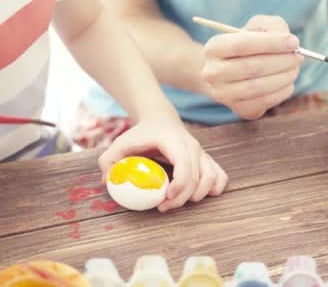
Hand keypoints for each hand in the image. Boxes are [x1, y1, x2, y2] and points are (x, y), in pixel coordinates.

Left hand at [98, 112, 227, 212]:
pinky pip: (220, 175)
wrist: (161, 120)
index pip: (184, 165)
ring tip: (179, 202)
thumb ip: (109, 160)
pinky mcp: (207, 159)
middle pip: (198, 177)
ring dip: (199, 195)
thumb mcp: (120, 143)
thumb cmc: (141, 134)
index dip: (179, 186)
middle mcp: (192, 146)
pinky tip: (201, 196)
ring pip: (212, 177)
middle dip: (183, 198)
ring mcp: (202, 153)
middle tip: (164, 207)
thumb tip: (107, 182)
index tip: (164, 199)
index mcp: (174, 141)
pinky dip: (216, 188)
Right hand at [201, 15, 302, 119]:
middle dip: (280, 61)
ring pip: (257, 87)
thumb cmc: (251, 44)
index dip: (270, 43)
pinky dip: (281, 91)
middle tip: (298, 57)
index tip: (294, 42)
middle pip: (250, 68)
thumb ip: (273, 27)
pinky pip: (263, 102)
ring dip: (283, 77)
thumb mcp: (258, 27)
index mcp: (213, 48)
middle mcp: (212, 72)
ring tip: (294, 69)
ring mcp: (223, 94)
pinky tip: (287, 82)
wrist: (235, 72)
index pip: (240, 45)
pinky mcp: (239, 109)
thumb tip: (291, 44)